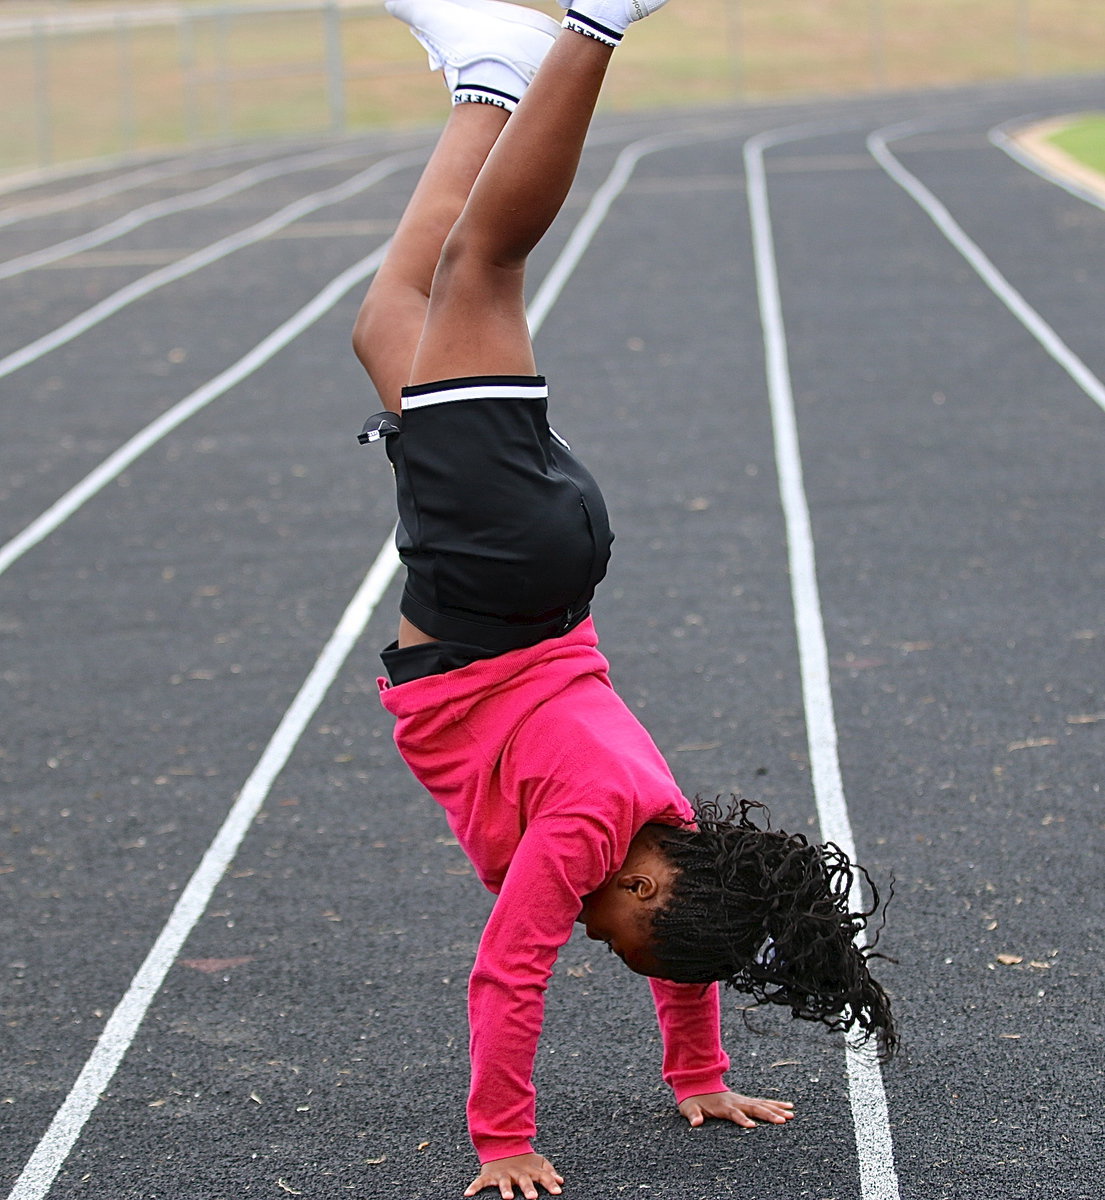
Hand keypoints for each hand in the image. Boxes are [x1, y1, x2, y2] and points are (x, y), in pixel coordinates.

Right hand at [464, 1153, 563, 1198]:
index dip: (550, 1183)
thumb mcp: (537, 1163)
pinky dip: (474, 1187)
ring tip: (508, 1197)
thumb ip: (548, 1172)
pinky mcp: (489, 1175)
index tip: (557, 1192)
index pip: (542, 1176)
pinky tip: (468, 1194)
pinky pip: (480, 1182)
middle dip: (528, 1188)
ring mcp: (502, 1173)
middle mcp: (517, 1172)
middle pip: (524, 1180)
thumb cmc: (523, 1160)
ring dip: (506, 1189)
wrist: (502, 1144)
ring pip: (504, 1182)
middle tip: (533, 1198)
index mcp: (530, 1169)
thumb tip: (561, 1181)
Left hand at [678, 1090, 794, 1128]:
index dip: (742, 1119)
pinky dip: (776, 1104)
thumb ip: (693, 1115)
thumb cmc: (694, 1101)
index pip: (734, 1113)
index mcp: (723, 1106)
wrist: (697, 1085)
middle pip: (754, 1108)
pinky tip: (788, 1107)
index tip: (753, 1126)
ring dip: (776, 1109)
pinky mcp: (747, 1101)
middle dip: (768, 1114)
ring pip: (762, 1105)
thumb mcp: (689, 1108)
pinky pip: (763, 1103)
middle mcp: (736, 1102)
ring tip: (791, 1115)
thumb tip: (695, 1123)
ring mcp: (742, 1100)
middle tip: (783, 1120)